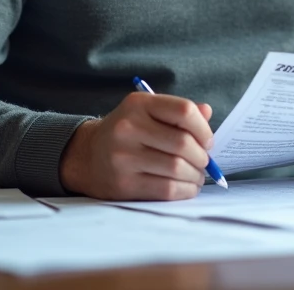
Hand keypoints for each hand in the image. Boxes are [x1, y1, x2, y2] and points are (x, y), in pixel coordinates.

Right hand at [59, 92, 213, 200]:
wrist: (86, 156)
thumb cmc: (127, 132)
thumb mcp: (148, 112)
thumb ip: (177, 112)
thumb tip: (207, 113)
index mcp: (138, 104)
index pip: (184, 111)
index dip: (204, 128)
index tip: (207, 141)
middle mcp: (128, 127)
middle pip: (183, 143)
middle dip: (202, 156)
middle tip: (204, 162)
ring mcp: (123, 157)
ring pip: (177, 168)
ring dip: (195, 175)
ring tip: (197, 176)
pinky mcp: (123, 183)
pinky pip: (166, 189)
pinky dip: (184, 190)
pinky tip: (187, 187)